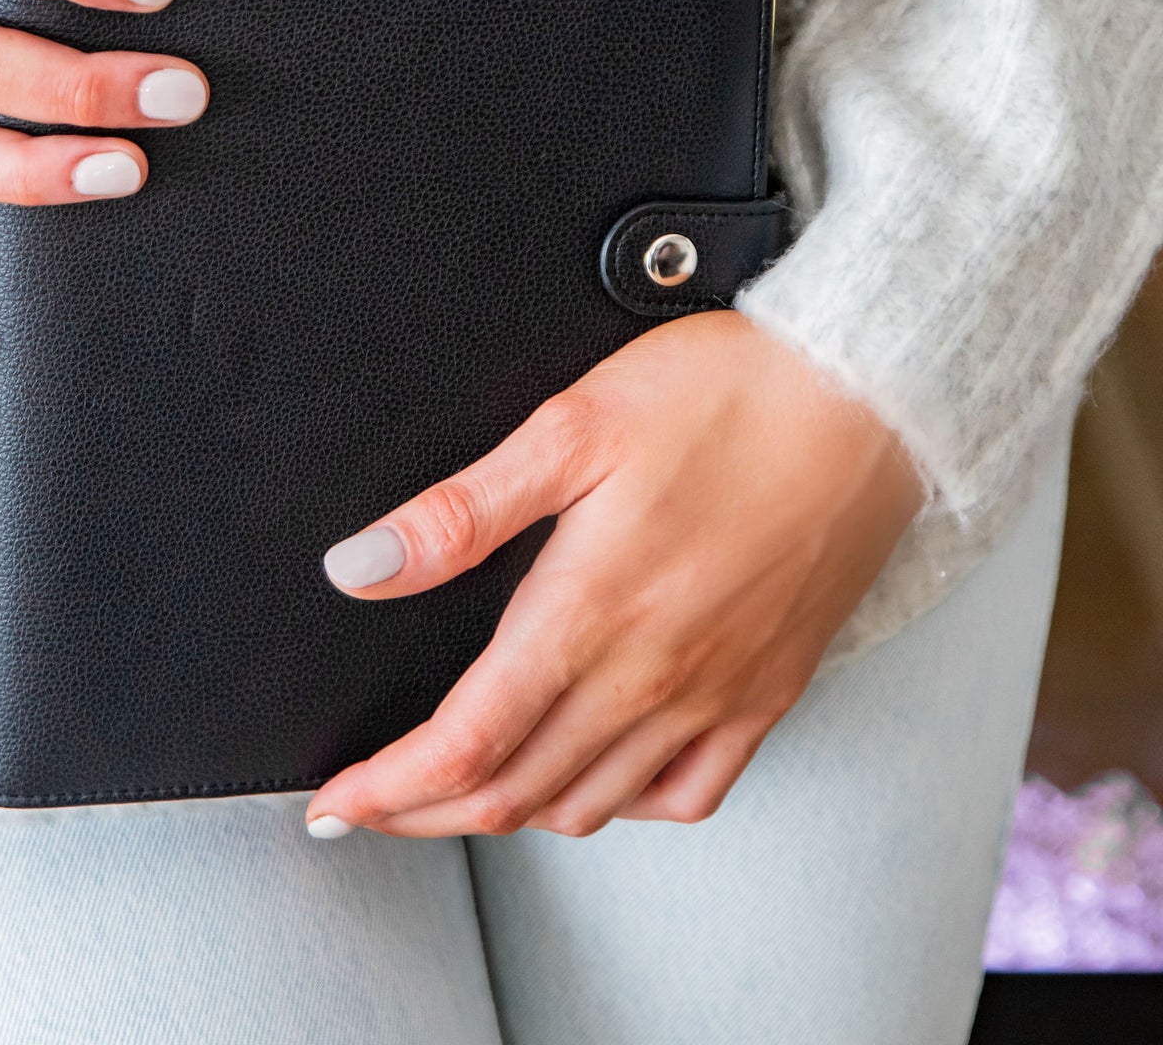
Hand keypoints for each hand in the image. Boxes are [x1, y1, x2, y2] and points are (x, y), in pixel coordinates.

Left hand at [305, 310, 921, 836]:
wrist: (871, 395)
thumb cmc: (728, 393)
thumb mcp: (571, 426)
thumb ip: (460, 513)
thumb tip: (360, 567)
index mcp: (590, 611)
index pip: (464, 745)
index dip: (388, 788)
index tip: (335, 802)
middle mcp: (652, 676)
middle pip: (512, 792)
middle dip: (424, 811)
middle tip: (371, 802)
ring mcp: (716, 695)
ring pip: (589, 805)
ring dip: (508, 812)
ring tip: (458, 790)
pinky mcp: (768, 693)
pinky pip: (686, 796)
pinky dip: (621, 807)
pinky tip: (594, 776)